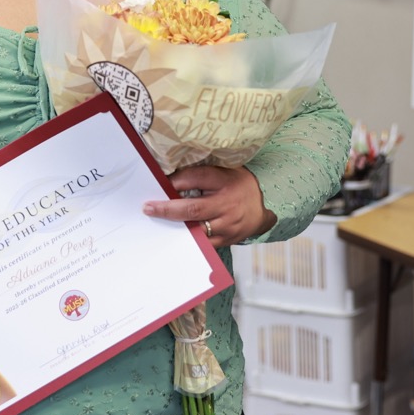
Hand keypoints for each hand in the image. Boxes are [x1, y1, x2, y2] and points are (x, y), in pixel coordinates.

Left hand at [142, 165, 275, 246]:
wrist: (265, 203)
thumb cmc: (238, 184)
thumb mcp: (223, 171)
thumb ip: (200, 174)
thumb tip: (169, 178)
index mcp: (225, 181)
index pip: (196, 178)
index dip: (175, 181)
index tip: (158, 182)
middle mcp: (226, 204)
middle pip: (193, 208)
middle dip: (167, 209)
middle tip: (148, 208)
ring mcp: (227, 225)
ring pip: (196, 230)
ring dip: (174, 228)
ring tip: (155, 225)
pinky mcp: (227, 239)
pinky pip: (204, 244)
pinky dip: (187, 241)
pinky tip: (171, 238)